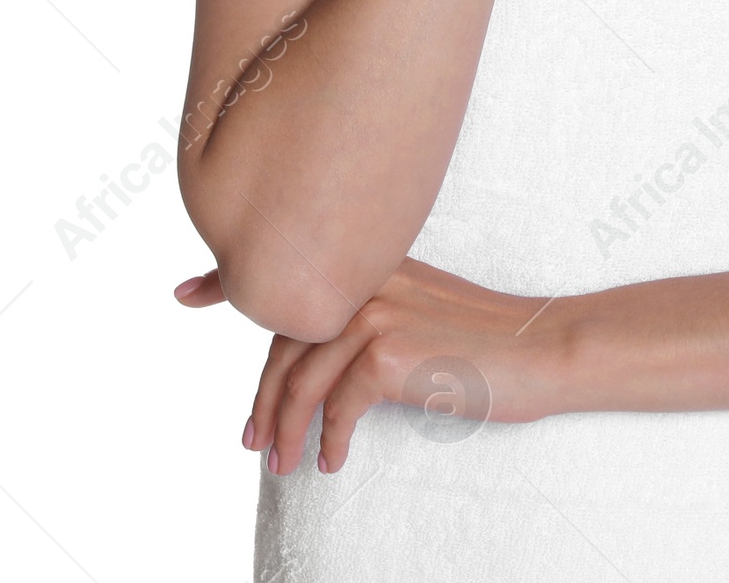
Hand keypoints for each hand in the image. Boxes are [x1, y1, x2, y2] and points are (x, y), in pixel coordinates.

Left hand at [175, 257, 577, 471]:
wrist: (542, 348)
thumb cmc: (488, 338)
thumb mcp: (422, 312)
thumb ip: (371, 316)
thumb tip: (325, 355)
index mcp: (372, 263)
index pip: (291, 276)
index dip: (230, 282)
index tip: (186, 292)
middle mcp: (367, 278)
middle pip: (286, 341)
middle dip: (261, 397)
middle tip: (250, 440)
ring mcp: (376, 311)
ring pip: (300, 379)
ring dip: (283, 429)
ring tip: (281, 464)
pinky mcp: (388, 353)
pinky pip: (335, 407)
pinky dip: (327, 439)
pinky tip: (330, 460)